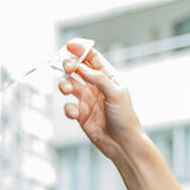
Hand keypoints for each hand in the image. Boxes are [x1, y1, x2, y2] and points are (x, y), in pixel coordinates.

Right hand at [58, 40, 140, 160]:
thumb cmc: (125, 117)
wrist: (123, 143)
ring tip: (67, 90)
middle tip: (68, 68)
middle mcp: (95, 86)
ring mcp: (87, 99)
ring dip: (64, 85)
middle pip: (77, 68)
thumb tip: (81, 67)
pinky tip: (75, 114)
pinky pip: (68, 107)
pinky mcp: (80, 114)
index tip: (69, 46)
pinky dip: (68, 109)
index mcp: (108, 77)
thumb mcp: (115, 93)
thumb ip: (98, 78)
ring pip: (68, 85)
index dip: (80, 50)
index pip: (92, 58)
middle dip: (69, 65)